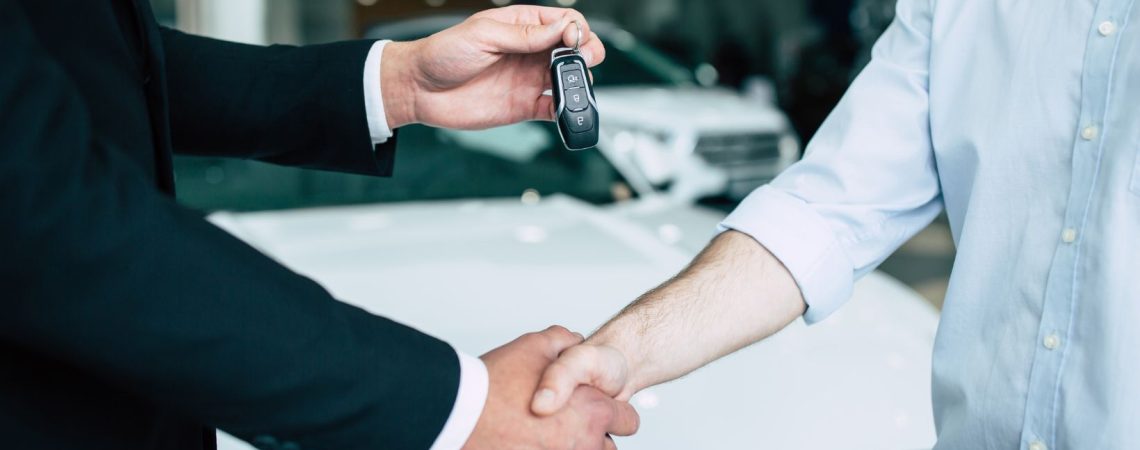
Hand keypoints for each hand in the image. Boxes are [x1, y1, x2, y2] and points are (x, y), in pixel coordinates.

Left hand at [380, 5, 605, 129]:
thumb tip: (563, 29)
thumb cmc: (444, 54)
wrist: (419, 89)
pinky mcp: (525, 106)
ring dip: (579, 83)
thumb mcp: (484, 34)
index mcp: (523, 26)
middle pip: (575, 50)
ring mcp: (529, 80)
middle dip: (587, 54)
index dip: (577, 29)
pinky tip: (564, 110)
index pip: (565, 21)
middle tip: (582, 62)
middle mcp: (530, 52)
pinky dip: (566, 111)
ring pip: (569, 80)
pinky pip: (554, 109)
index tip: (573, 40)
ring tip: (572, 87)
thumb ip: (526, 35)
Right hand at [465, 326, 639, 449]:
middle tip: (568, 421)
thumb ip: (563, 340)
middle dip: (594, 435)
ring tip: (548, 435)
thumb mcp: (533, 346)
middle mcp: (583, 443)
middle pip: (608, 447)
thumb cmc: (495, 385)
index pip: (629, 422)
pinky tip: (531, 441)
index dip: (615, 411)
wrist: (460, 416)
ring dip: (573, 448)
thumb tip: (574, 340)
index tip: (599, 407)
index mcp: (592, 411)